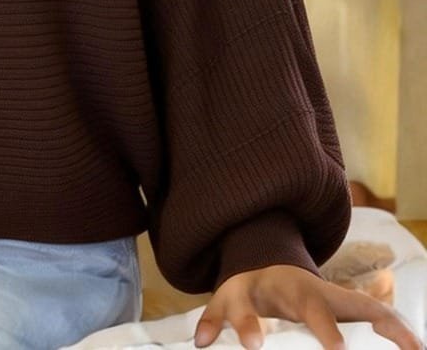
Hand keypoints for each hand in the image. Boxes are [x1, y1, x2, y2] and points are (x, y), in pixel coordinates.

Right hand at [193, 264, 423, 349]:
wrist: (261, 265)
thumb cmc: (309, 299)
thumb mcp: (340, 305)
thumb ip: (380, 319)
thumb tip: (420, 345)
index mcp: (318, 297)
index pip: (344, 310)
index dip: (356, 329)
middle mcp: (288, 290)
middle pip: (305, 305)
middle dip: (322, 327)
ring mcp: (254, 292)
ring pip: (248, 305)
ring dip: (249, 325)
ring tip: (253, 346)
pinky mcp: (227, 299)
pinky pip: (214, 312)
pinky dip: (208, 326)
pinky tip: (201, 344)